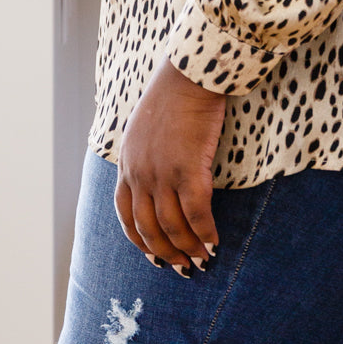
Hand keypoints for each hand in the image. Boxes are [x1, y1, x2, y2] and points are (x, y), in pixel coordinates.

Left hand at [115, 58, 226, 273]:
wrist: (188, 75)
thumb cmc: (173, 96)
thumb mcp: (144, 128)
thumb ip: (145, 154)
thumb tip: (158, 175)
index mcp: (127, 164)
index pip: (126, 214)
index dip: (140, 240)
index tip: (154, 256)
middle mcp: (139, 173)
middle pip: (147, 227)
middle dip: (165, 252)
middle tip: (182, 268)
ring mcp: (162, 173)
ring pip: (172, 225)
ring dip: (188, 248)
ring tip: (202, 260)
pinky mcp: (188, 169)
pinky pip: (197, 213)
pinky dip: (206, 232)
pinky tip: (216, 241)